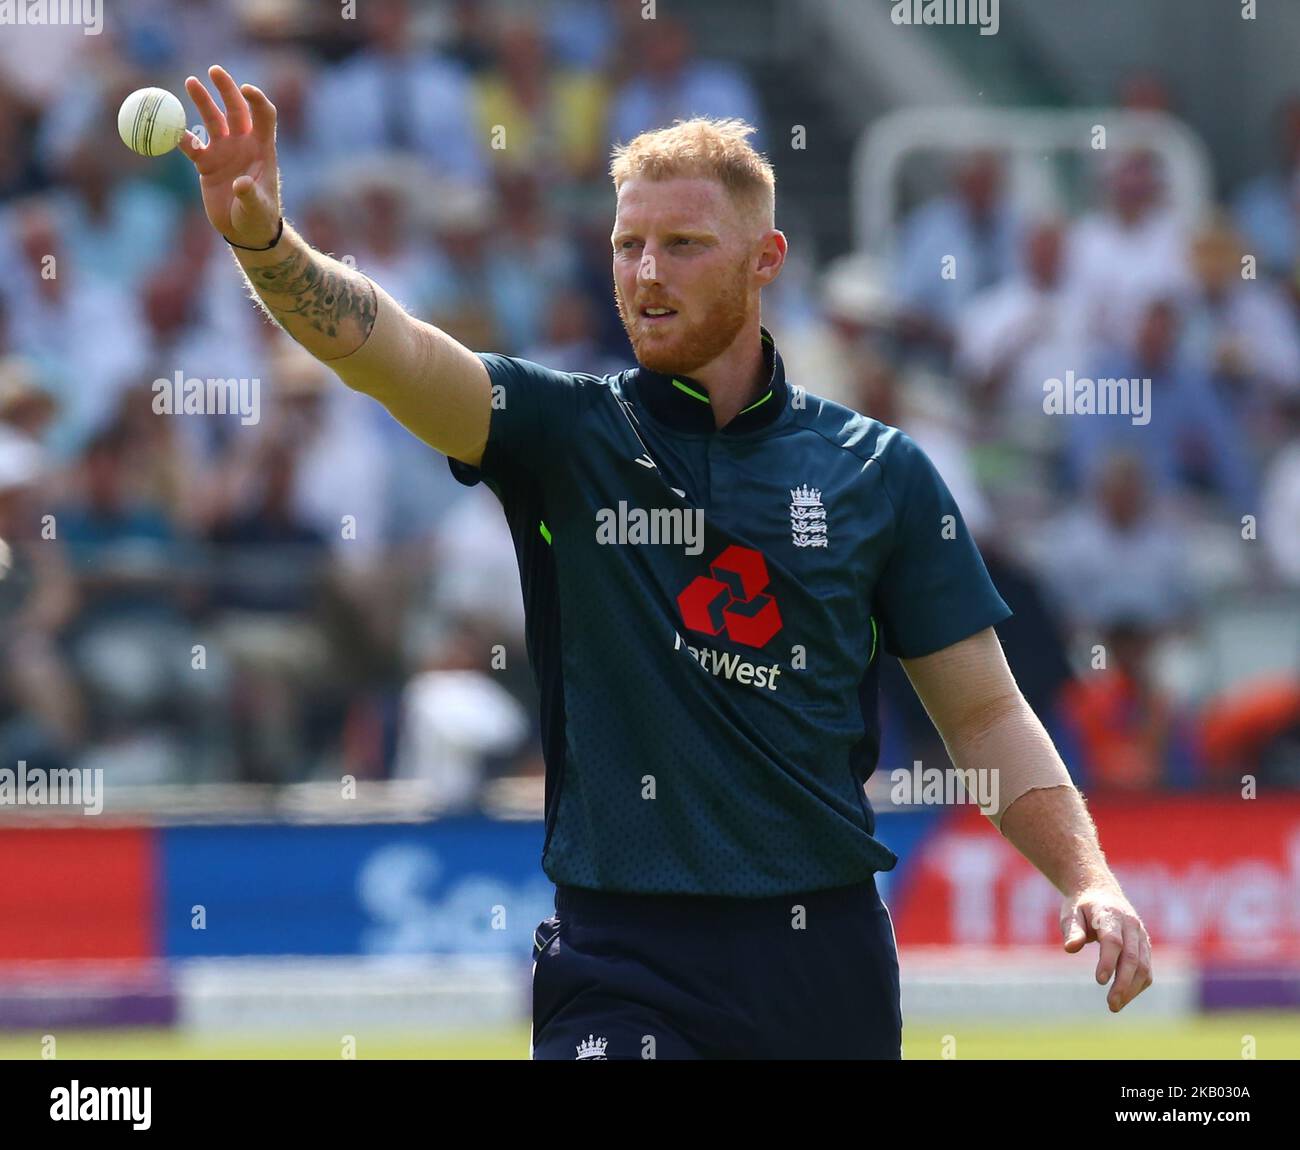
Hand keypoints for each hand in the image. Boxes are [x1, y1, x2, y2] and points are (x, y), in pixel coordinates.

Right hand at [180, 65, 281, 248]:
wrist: (245, 232)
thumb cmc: (258, 218)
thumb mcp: (257, 209)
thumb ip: (250, 195)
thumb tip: (241, 184)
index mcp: (262, 149)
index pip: (264, 116)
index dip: (257, 101)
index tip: (246, 90)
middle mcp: (243, 145)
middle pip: (236, 109)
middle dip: (226, 89)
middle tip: (214, 71)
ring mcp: (224, 152)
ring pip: (212, 120)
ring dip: (202, 101)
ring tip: (192, 82)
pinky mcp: (207, 163)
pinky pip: (190, 144)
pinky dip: (178, 135)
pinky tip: (166, 124)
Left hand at [1062, 885, 1152, 1011]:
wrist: (1101, 891)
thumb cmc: (1081, 906)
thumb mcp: (1070, 913)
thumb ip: (1071, 930)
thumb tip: (1070, 948)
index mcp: (1110, 914)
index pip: (1113, 941)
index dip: (1108, 961)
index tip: (1099, 981)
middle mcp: (1131, 925)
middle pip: (1132, 958)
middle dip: (1123, 983)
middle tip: (1111, 1004)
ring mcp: (1141, 935)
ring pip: (1144, 966)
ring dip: (1132, 989)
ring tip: (1115, 1006)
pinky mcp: (1145, 946)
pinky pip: (1147, 969)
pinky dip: (1138, 985)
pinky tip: (1124, 997)